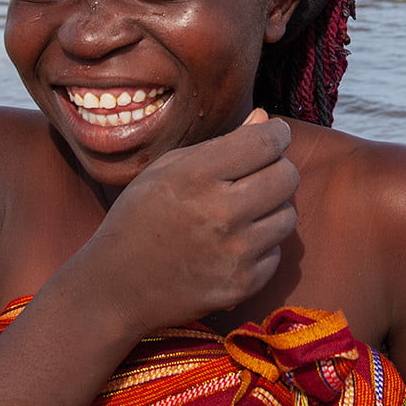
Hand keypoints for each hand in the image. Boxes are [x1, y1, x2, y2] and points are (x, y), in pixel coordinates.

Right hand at [72, 109, 298, 334]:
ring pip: (288, 216)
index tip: (276, 133)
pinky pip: (276, 254)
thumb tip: (264, 118)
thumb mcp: (167, 169)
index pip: (266, 142)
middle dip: (278, 168)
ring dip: (272, 209)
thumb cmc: (139, 218)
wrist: (117, 287)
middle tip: (258, 174)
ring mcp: (234, 252)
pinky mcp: (242, 284)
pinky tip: (232, 246)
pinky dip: (261, 247)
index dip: (277, 133)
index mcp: (197, 175)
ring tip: (242, 213)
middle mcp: (221, 212)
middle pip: (287, 176)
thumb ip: (221, 143)